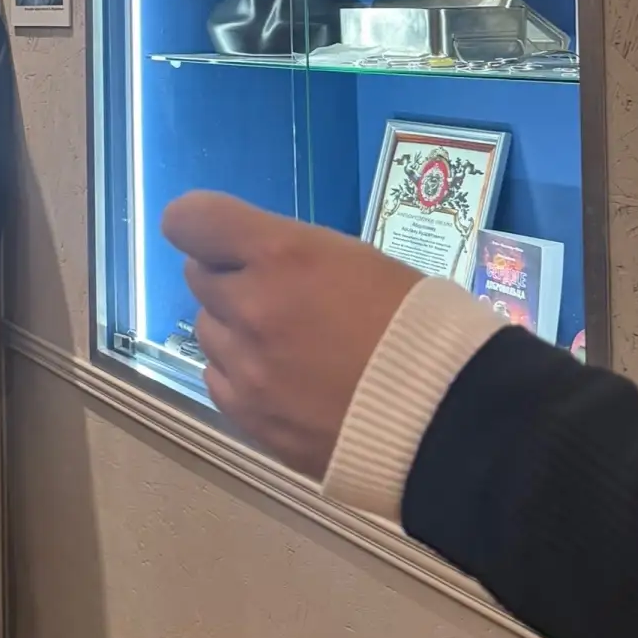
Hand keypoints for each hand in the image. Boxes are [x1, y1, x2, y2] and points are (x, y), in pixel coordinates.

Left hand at [161, 193, 420, 479]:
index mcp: (281, 255)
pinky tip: (279, 379)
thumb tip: (252, 262)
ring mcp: (245, 367)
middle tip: (273, 293)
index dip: (197, 223)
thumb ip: (289, 255)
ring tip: (286, 343)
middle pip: (197, 275)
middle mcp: (250, 306)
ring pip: (207, 330)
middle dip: (229, 277)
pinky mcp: (248, 417)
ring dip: (233, 327)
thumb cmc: (416, 324)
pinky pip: (216, 378)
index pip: (190, 220)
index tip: (216, 236)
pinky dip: (238, 373)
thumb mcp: (355, 259)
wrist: (447, 417)